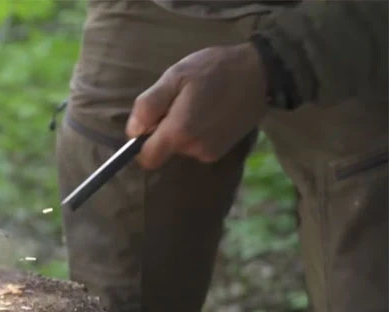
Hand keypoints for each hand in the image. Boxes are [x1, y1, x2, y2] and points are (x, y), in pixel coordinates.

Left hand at [126, 43, 268, 168]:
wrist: (260, 72)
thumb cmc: (214, 69)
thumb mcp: (174, 77)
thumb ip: (148, 106)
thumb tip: (132, 132)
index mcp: (178, 133)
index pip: (146, 159)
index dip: (141, 143)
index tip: (149, 122)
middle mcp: (194, 150)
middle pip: (163, 150)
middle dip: (163, 130)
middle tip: (180, 101)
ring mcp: (210, 152)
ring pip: (180, 147)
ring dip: (181, 129)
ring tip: (197, 103)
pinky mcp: (223, 151)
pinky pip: (197, 145)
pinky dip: (197, 131)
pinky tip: (209, 111)